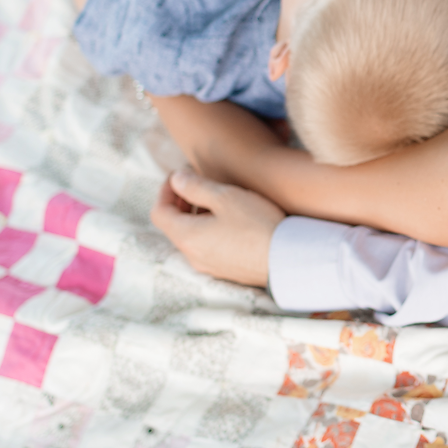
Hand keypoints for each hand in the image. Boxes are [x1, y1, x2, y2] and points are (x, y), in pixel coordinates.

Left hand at [149, 170, 285, 287]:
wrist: (288, 259)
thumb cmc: (256, 225)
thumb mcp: (225, 197)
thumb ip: (195, 186)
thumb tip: (177, 180)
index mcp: (186, 236)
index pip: (159, 212)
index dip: (165, 190)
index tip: (179, 176)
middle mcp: (193, 255)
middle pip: (174, 226)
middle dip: (181, 202)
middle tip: (197, 184)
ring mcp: (210, 266)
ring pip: (192, 237)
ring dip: (196, 215)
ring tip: (217, 199)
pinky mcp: (227, 270)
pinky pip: (209, 247)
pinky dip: (210, 229)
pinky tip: (232, 220)